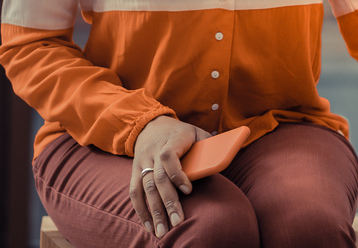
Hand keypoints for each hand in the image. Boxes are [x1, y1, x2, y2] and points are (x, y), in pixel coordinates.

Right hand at [130, 116, 211, 237]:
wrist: (152, 126)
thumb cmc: (182, 133)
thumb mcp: (197, 132)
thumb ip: (209, 145)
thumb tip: (223, 160)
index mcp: (171, 140)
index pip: (169, 157)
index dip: (177, 174)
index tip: (189, 191)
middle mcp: (153, 151)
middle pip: (158, 178)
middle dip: (168, 201)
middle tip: (177, 222)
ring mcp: (142, 162)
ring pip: (145, 188)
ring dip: (153, 211)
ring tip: (162, 231)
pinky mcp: (135, 171)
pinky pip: (134, 192)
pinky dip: (140, 210)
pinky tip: (149, 225)